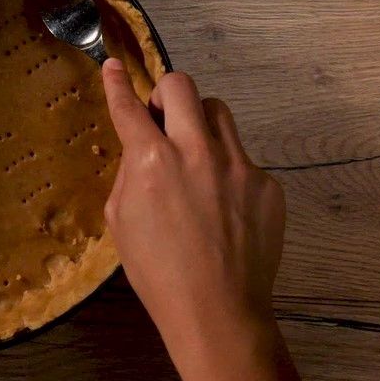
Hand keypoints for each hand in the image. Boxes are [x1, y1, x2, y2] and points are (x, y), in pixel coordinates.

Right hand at [101, 60, 333, 380]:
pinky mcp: (267, 184)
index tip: (112, 66)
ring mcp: (238, 165)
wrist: (218, 314)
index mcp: (151, 160)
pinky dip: (228, 171)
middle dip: (165, 93)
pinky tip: (224, 206)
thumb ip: (130, 173)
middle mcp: (195, 150)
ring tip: (196, 156)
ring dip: (200, 123)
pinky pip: (243, 158)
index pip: (128, 106)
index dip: (116, 82)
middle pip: (181, 86)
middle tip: (161, 117)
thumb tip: (141, 150)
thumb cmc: (157, 273)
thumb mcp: (121, 220)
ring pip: (218, 112)